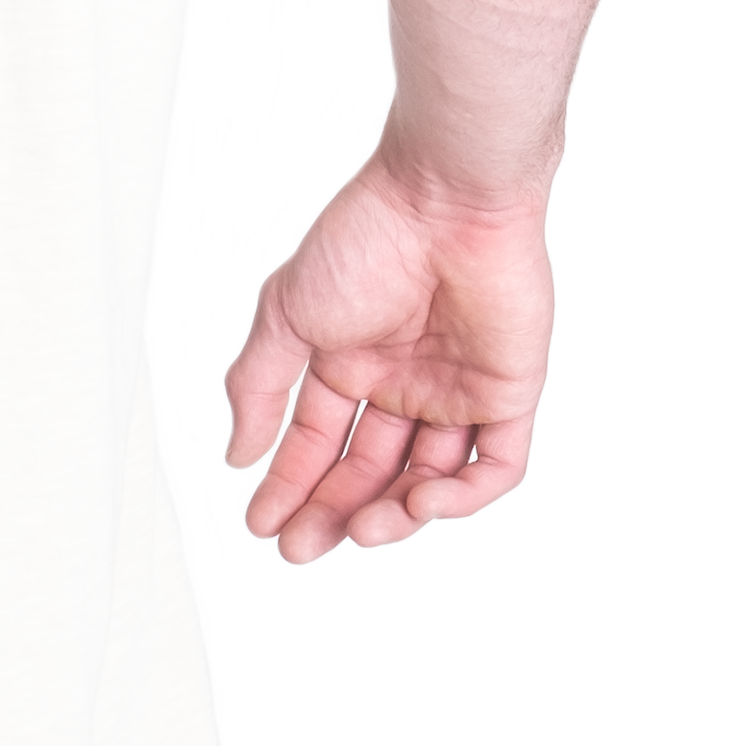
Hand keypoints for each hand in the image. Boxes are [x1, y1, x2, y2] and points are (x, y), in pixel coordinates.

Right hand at [222, 144, 556, 561]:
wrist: (442, 201)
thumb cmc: (363, 239)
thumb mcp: (286, 313)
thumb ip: (257, 384)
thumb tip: (238, 454)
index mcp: (347, 362)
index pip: (318, 444)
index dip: (290, 486)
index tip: (264, 523)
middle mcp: (400, 384)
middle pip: (368, 472)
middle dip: (333, 513)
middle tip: (301, 545)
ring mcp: (455, 392)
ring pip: (427, 480)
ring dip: (394, 514)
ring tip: (361, 529)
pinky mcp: (507, 395)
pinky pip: (493, 466)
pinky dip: (461, 496)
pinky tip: (422, 501)